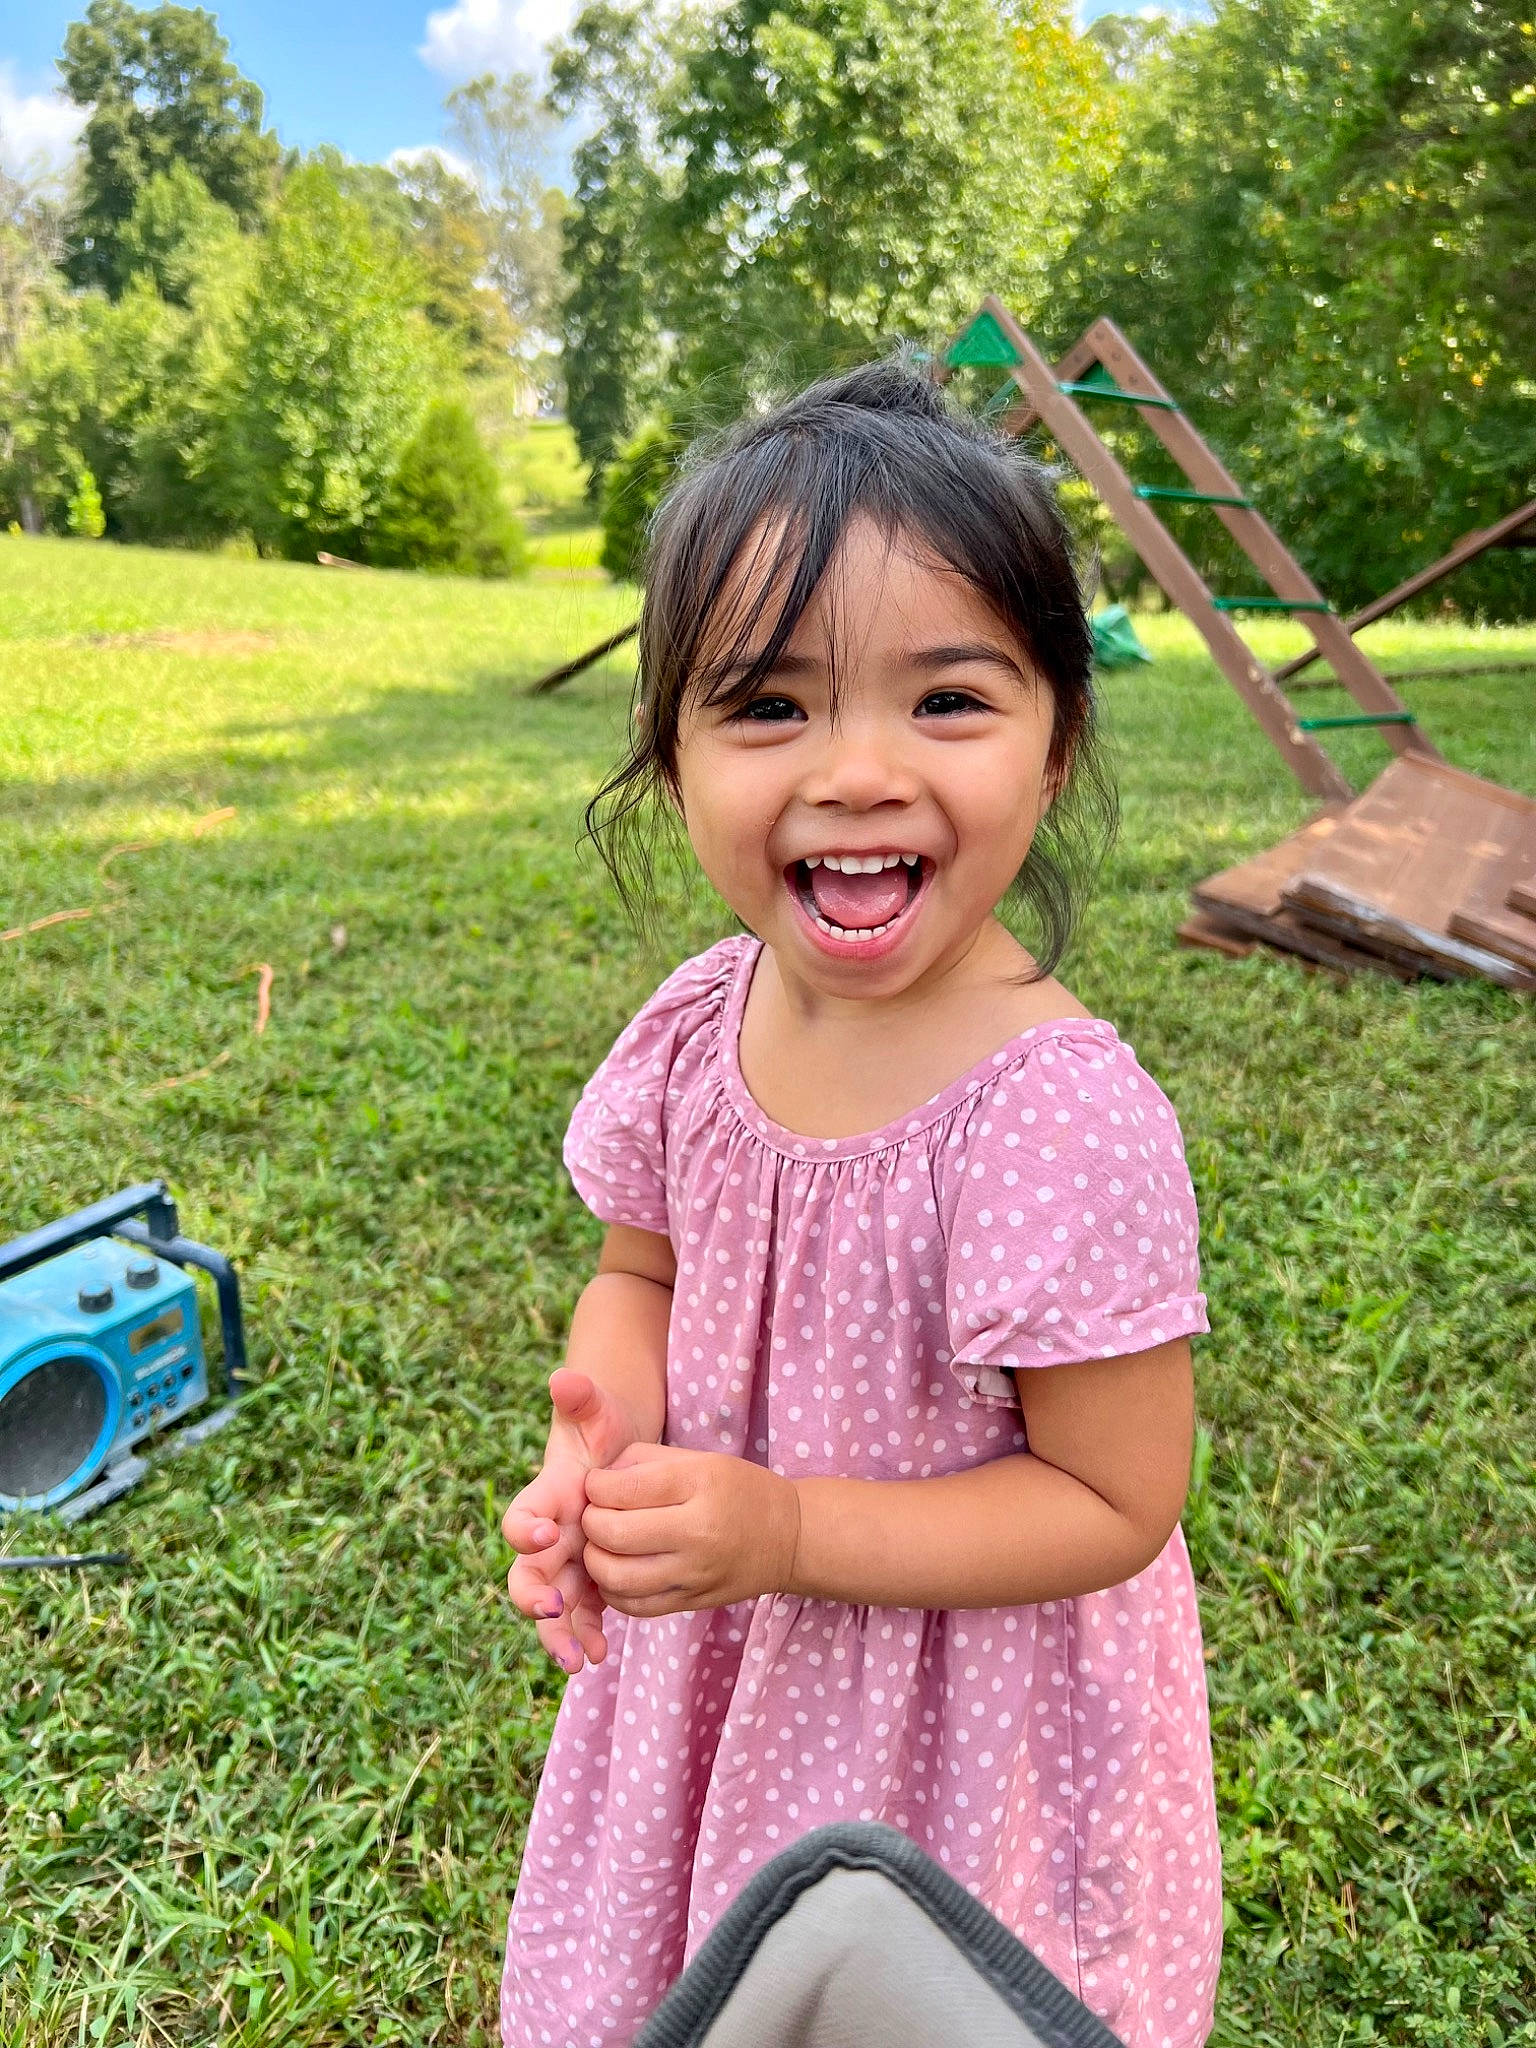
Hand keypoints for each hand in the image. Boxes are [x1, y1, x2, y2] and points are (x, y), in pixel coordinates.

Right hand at [502, 1367, 640, 1673]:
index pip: (520, 1517)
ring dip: (558, 1633)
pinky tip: (599, 1652)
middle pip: (525, 1575)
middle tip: (551, 1612)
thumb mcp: (597, 1411)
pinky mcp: (588, 1580)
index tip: (545, 1534)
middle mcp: (548, 1537)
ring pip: (550, 1607)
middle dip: (533, 1598)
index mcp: (546, 1498)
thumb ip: (581, 1398)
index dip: (524, 1528)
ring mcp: (567, 1563)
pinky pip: (580, 1615)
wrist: (618, 1453)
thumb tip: (565, 1376)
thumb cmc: (603, 1428)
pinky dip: (585, 1633)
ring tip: (578, 1659)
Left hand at [581, 1443, 801, 1618]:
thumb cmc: (737, 1489)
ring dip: (595, 1559)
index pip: (626, 1488)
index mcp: (699, 1485)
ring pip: (617, 1577)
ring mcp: (695, 1574)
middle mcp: (698, 1532)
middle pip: (615, 1534)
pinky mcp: (692, 1602)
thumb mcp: (698, 1459)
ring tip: (601, 1544)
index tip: (597, 1483)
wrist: (788, 1536)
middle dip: (590, 1522)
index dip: (596, 1485)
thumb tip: (596, 1480)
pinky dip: (612, 1591)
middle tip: (593, 1513)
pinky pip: (634, 1607)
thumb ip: (643, 1462)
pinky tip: (616, 1570)